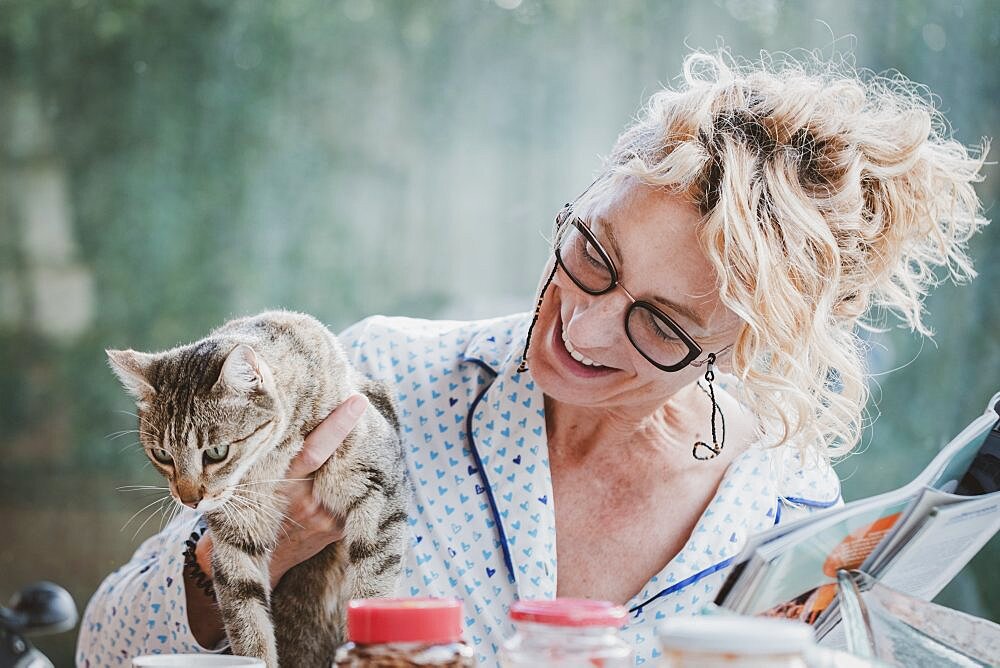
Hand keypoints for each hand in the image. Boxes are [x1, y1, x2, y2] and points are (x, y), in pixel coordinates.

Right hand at [267, 393, 368, 587]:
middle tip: (362, 400)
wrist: (256, 560)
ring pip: (351, 477)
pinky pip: (355, 497)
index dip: (337, 426)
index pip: (313, 451)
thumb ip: (271, 455)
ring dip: (357, 453)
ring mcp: (326, 518)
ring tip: (358, 424)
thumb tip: (289, 414)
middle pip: (340, 460)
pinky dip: (357, 478)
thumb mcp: (250, 481)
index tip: (356, 401)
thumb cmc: (249, 511)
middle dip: (353, 432)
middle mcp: (306, 502)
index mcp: (280, 486)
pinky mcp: (339, 529)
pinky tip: (357, 459)